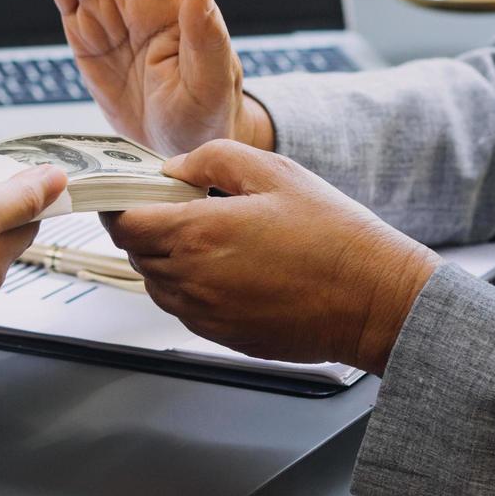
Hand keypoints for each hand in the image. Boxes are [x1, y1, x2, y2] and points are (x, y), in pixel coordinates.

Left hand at [103, 140, 439, 371]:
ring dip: (167, 261)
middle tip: (178, 210)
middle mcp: (193, 280)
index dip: (120, 207)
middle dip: (146, 230)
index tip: (131, 196)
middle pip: (136, 254)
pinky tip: (229, 270)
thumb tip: (174, 167)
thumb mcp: (275, 172)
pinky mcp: (223, 336)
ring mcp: (206, 314)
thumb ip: (212, 158)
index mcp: (198, 233)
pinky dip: (191, 289)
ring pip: (157, 286)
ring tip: (211, 240)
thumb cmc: (334, 237)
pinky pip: (185, 311)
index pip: (124, 224)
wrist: (374, 299)